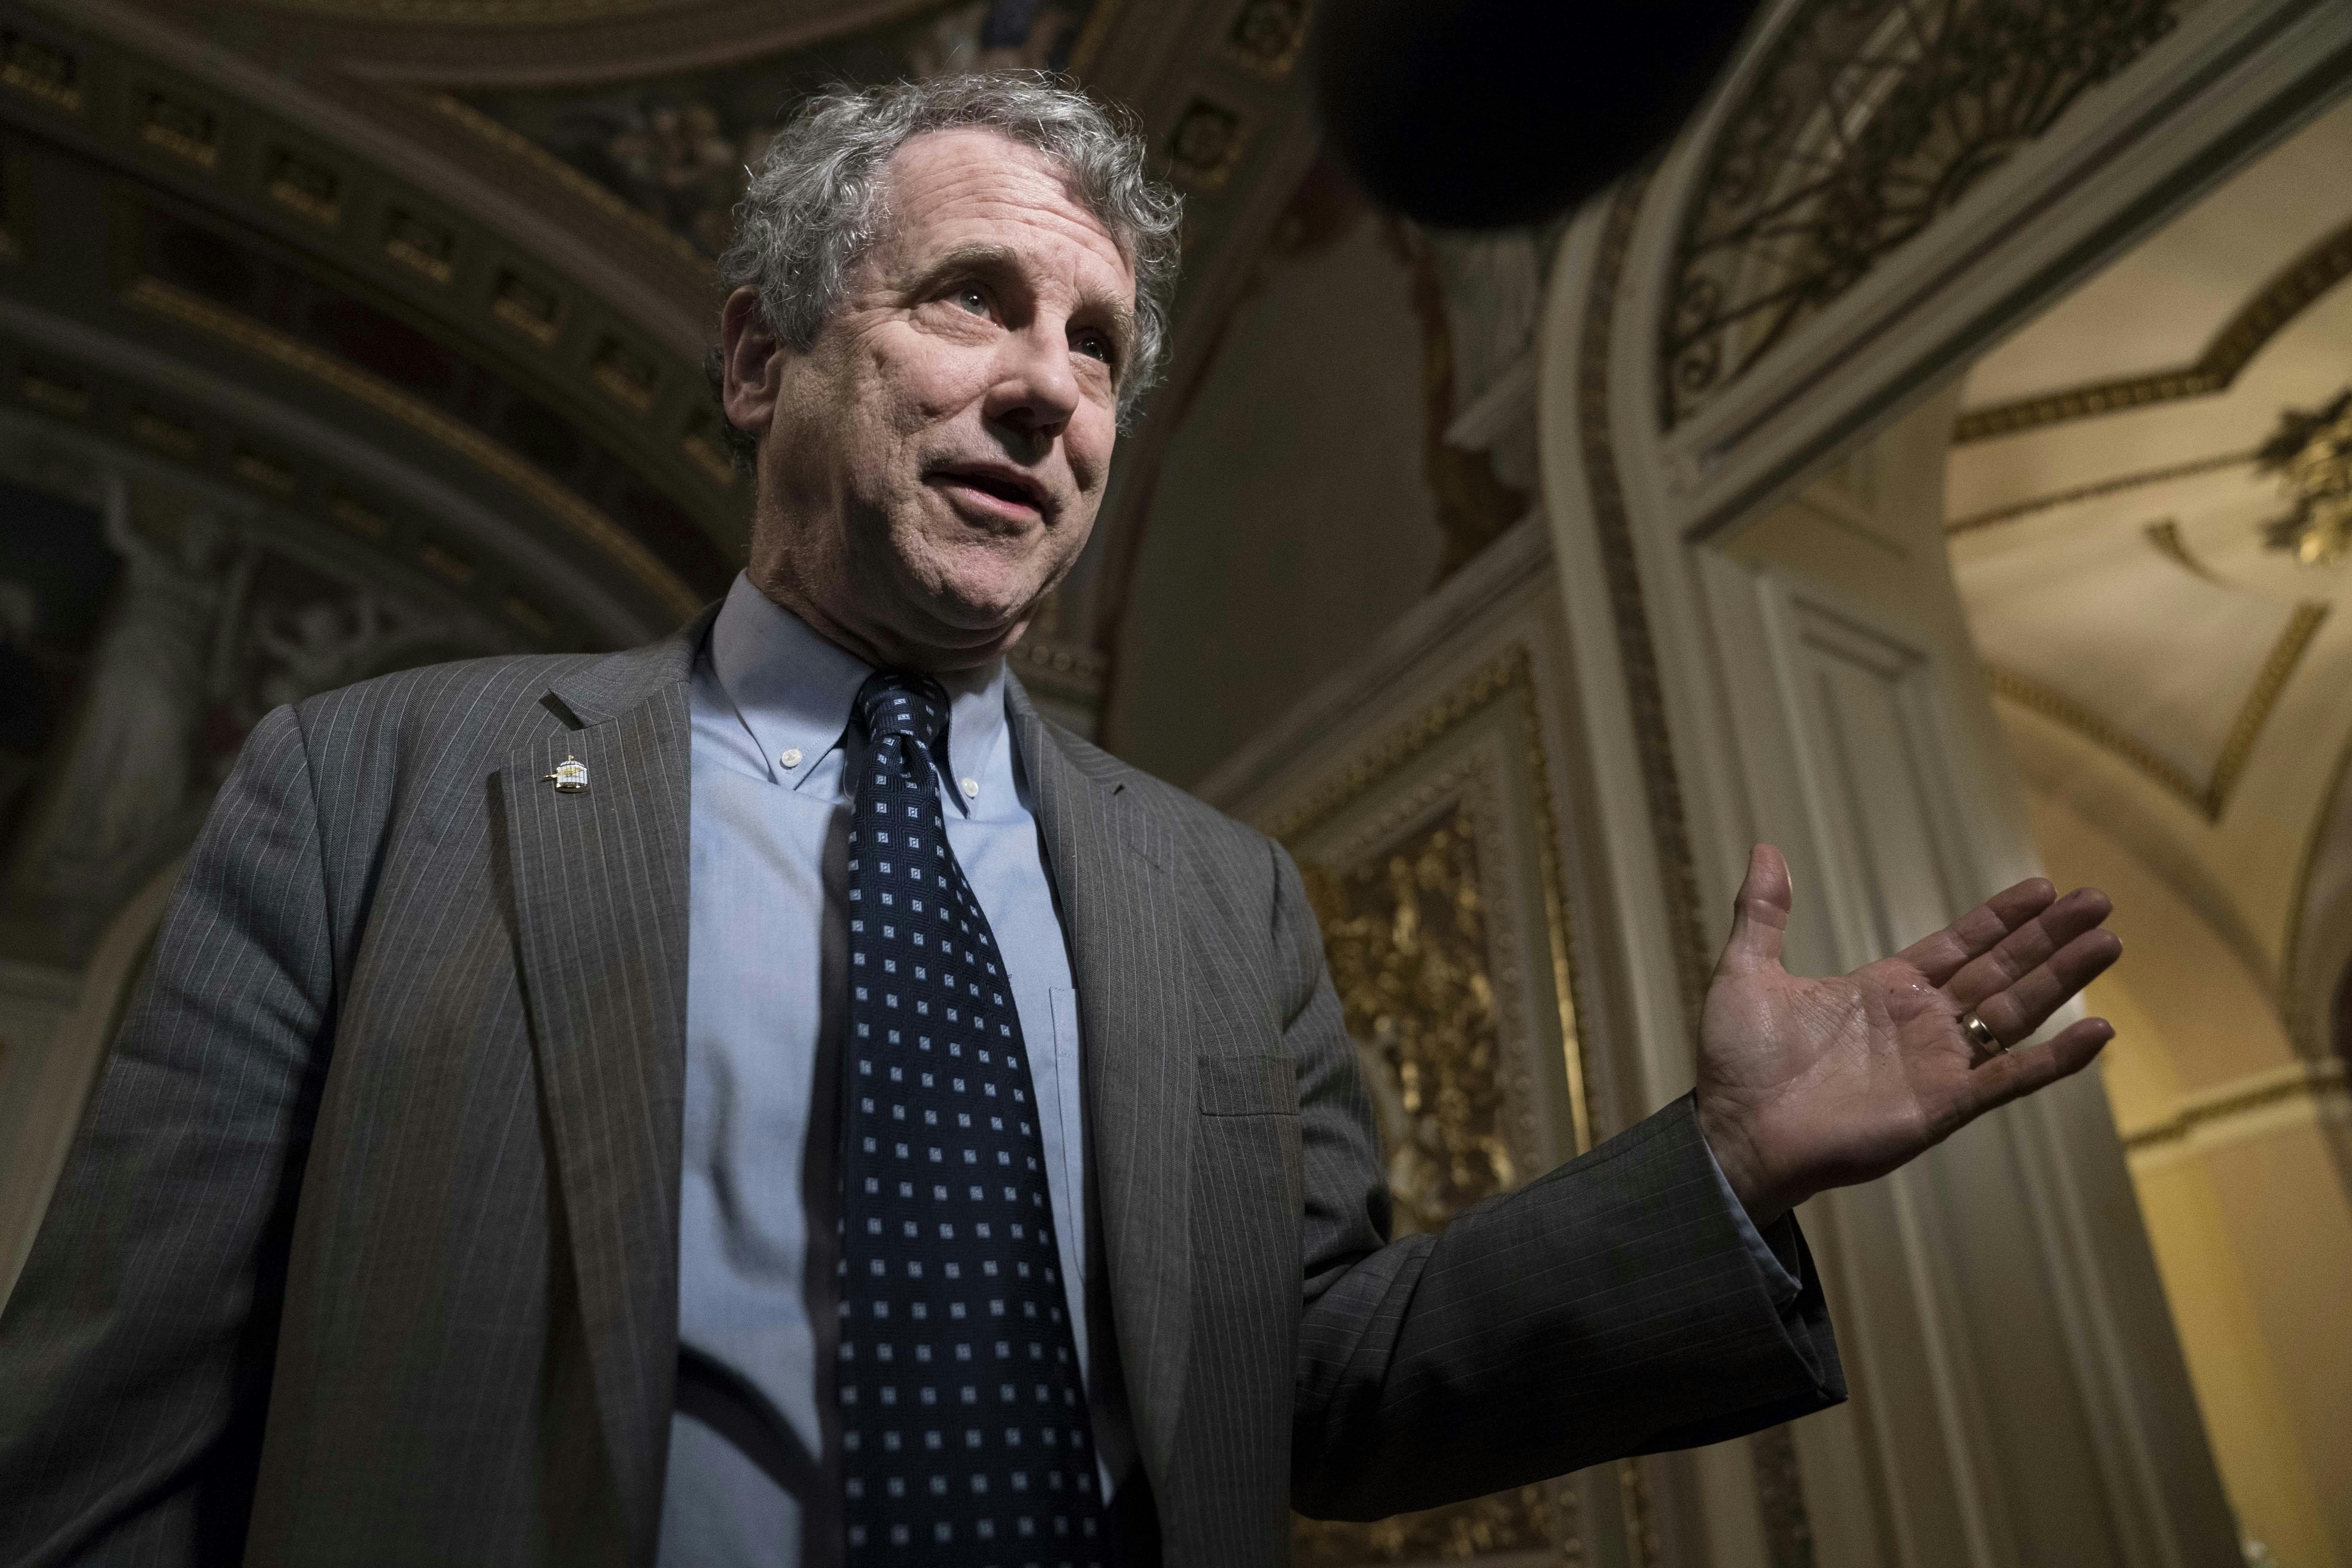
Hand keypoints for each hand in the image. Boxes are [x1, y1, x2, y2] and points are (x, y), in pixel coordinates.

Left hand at [1694, 844, 2119, 1227]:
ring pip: (2015, 1012)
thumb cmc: (1737, 1062)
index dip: (2000, 918)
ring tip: (2108, 941)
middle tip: (2098, 901)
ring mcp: (1936, 1064)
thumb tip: (1764, 848)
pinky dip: (2056, 1059)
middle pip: (2000, 969)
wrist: (1734, 1131)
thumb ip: (1763, 913)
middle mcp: (1919, 1023)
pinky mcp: (1943, 1105)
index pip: (1958, 944)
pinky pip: (2010, 1078)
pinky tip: (2097, 1031)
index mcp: (1881, 989)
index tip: (2042, 888)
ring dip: (2062, 978)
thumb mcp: (1746, 972)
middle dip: (2048, 936)